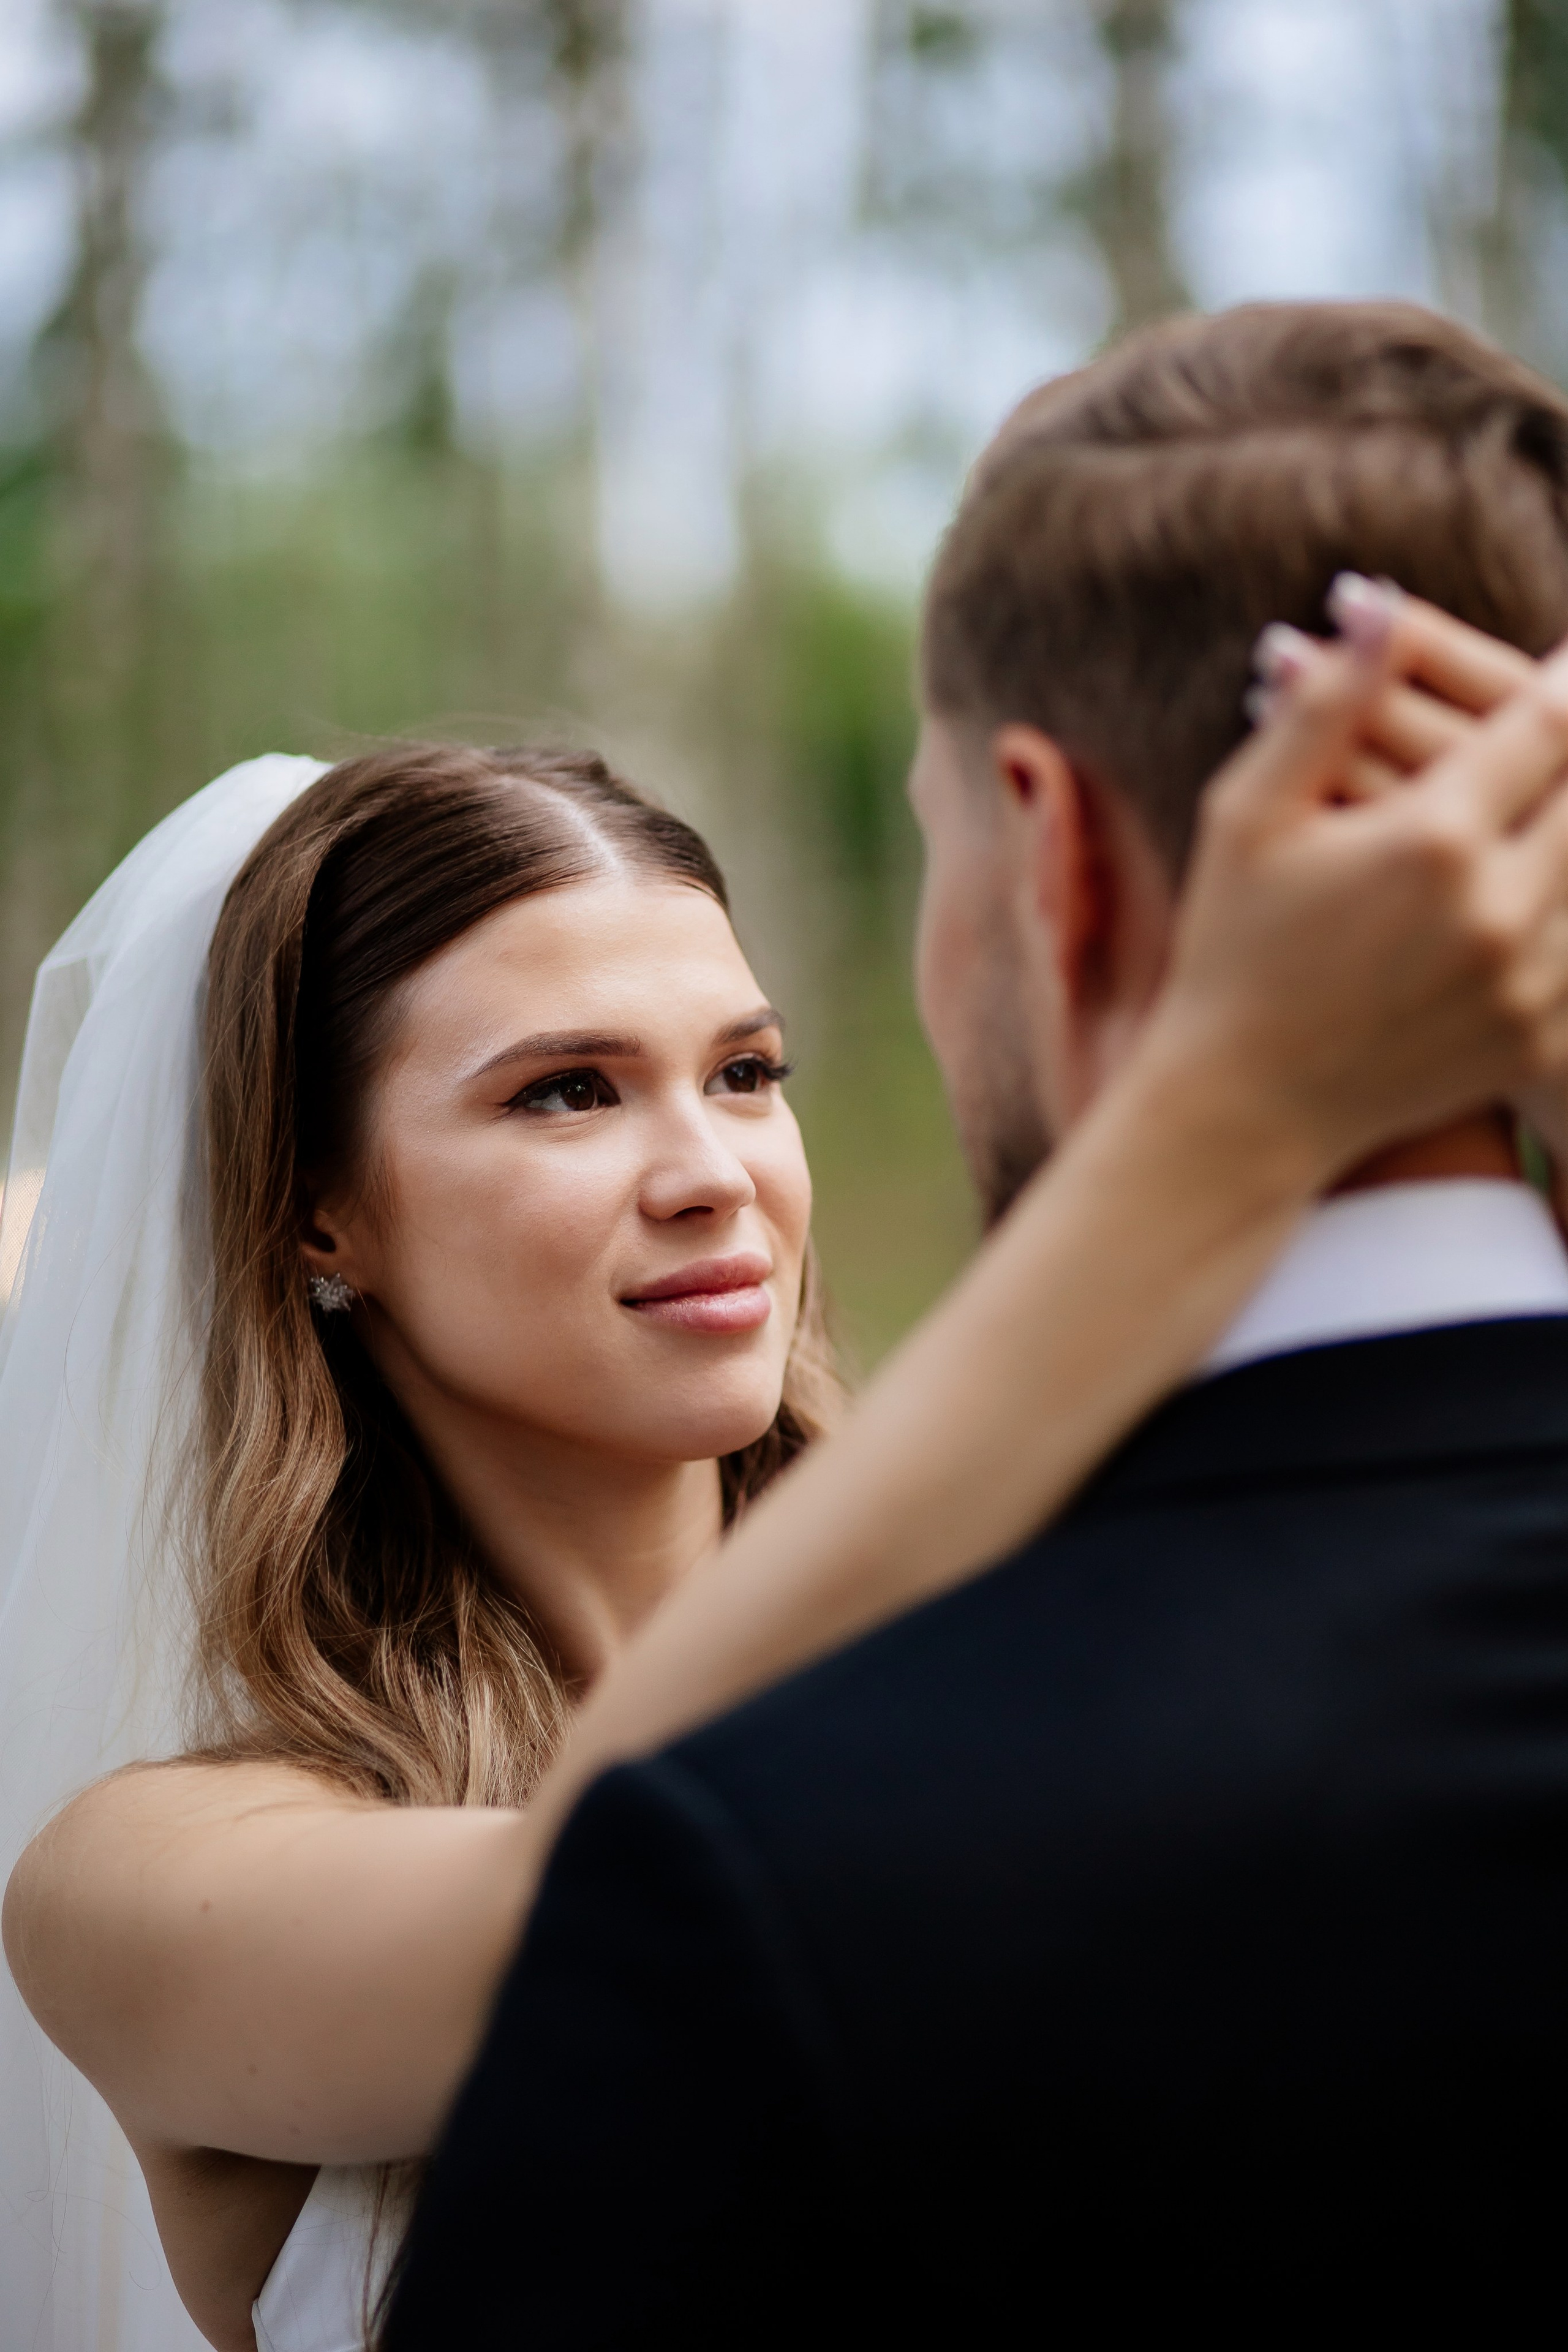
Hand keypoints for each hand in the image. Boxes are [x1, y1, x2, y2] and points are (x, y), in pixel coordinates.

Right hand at [1149, 589, 1567, 1188]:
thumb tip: (1379, 603)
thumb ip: (1325, 705)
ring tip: (1561, 790)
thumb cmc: (1231, 947)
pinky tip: (1552, 878)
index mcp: (1431, 839)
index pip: (1547, 721)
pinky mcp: (1539, 1040)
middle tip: (1565, 725)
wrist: (1242, 1106)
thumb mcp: (1249, 814)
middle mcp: (1499, 910)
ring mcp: (1529, 983)